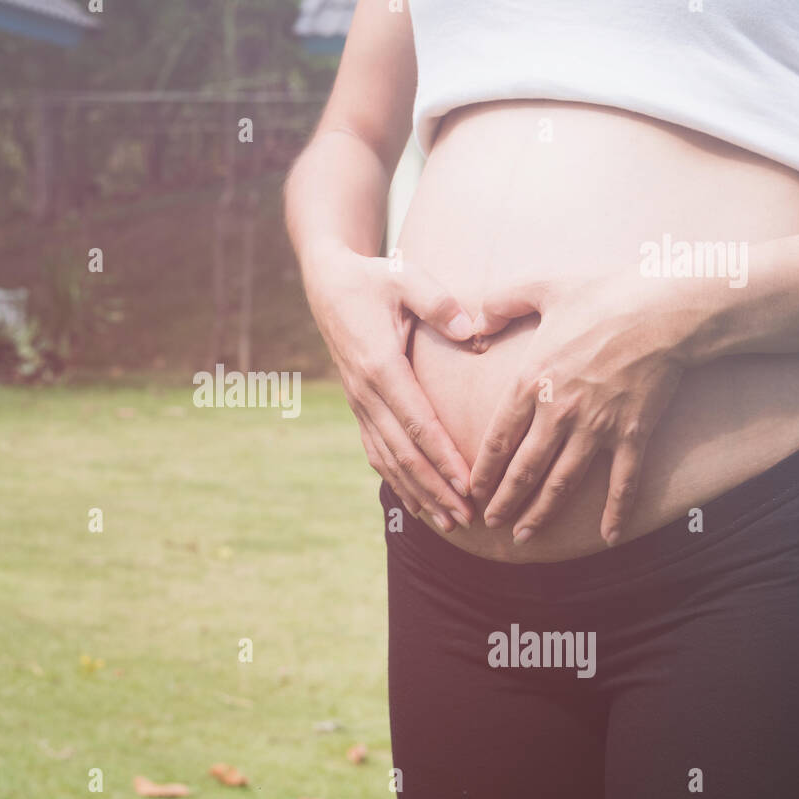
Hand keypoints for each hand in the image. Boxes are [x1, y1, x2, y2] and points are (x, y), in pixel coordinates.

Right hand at [301, 241, 477, 530]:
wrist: (328, 283)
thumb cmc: (374, 278)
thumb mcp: (406, 277)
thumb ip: (438, 302)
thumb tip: (470, 328)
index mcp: (380, 365)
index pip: (416, 422)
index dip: (442, 456)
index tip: (468, 483)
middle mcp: (366, 392)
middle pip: (404, 452)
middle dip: (436, 487)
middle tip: (466, 517)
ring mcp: (360, 403)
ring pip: (389, 459)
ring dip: (419, 492)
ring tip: (450, 521)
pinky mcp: (360, 406)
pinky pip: (377, 451)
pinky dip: (398, 481)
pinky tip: (418, 503)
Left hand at [466, 272, 687, 545]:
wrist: (668, 308)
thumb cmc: (605, 294)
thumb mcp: (542, 287)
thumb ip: (500, 303)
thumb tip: (472, 320)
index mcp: (532, 381)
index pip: (498, 437)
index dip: (483, 469)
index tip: (471, 490)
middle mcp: (560, 412)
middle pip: (525, 469)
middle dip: (504, 501)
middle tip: (489, 523)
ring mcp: (598, 427)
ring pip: (562, 482)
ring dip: (541, 513)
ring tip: (524, 536)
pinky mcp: (634, 434)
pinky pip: (622, 481)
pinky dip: (615, 511)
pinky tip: (607, 536)